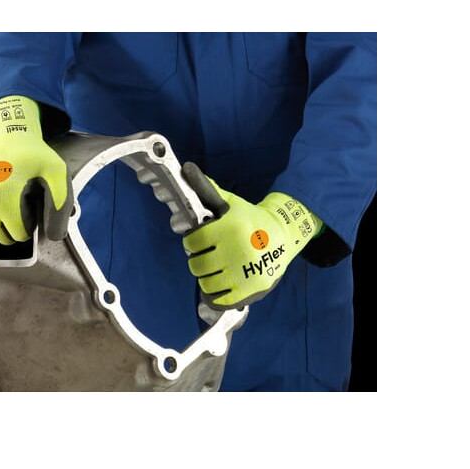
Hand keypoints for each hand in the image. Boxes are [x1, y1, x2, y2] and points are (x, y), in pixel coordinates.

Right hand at [0, 96, 71, 243]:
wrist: (4, 136)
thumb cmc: (31, 156)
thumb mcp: (55, 171)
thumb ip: (61, 202)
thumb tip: (54, 236)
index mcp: (4, 198)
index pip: (19, 234)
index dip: (28, 224)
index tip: (29, 207)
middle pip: (1, 238)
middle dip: (12, 227)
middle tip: (16, 204)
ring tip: (2, 204)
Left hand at [181, 162, 322, 308]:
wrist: (283, 236)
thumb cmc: (249, 219)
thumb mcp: (229, 202)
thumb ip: (206, 188)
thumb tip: (186, 168)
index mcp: (228, 228)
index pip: (191, 242)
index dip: (192, 242)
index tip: (200, 240)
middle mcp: (237, 251)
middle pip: (197, 266)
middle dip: (199, 260)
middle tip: (208, 256)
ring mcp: (244, 274)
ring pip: (206, 284)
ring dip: (206, 277)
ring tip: (216, 269)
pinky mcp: (251, 291)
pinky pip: (220, 301)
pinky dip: (215, 295)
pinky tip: (221, 284)